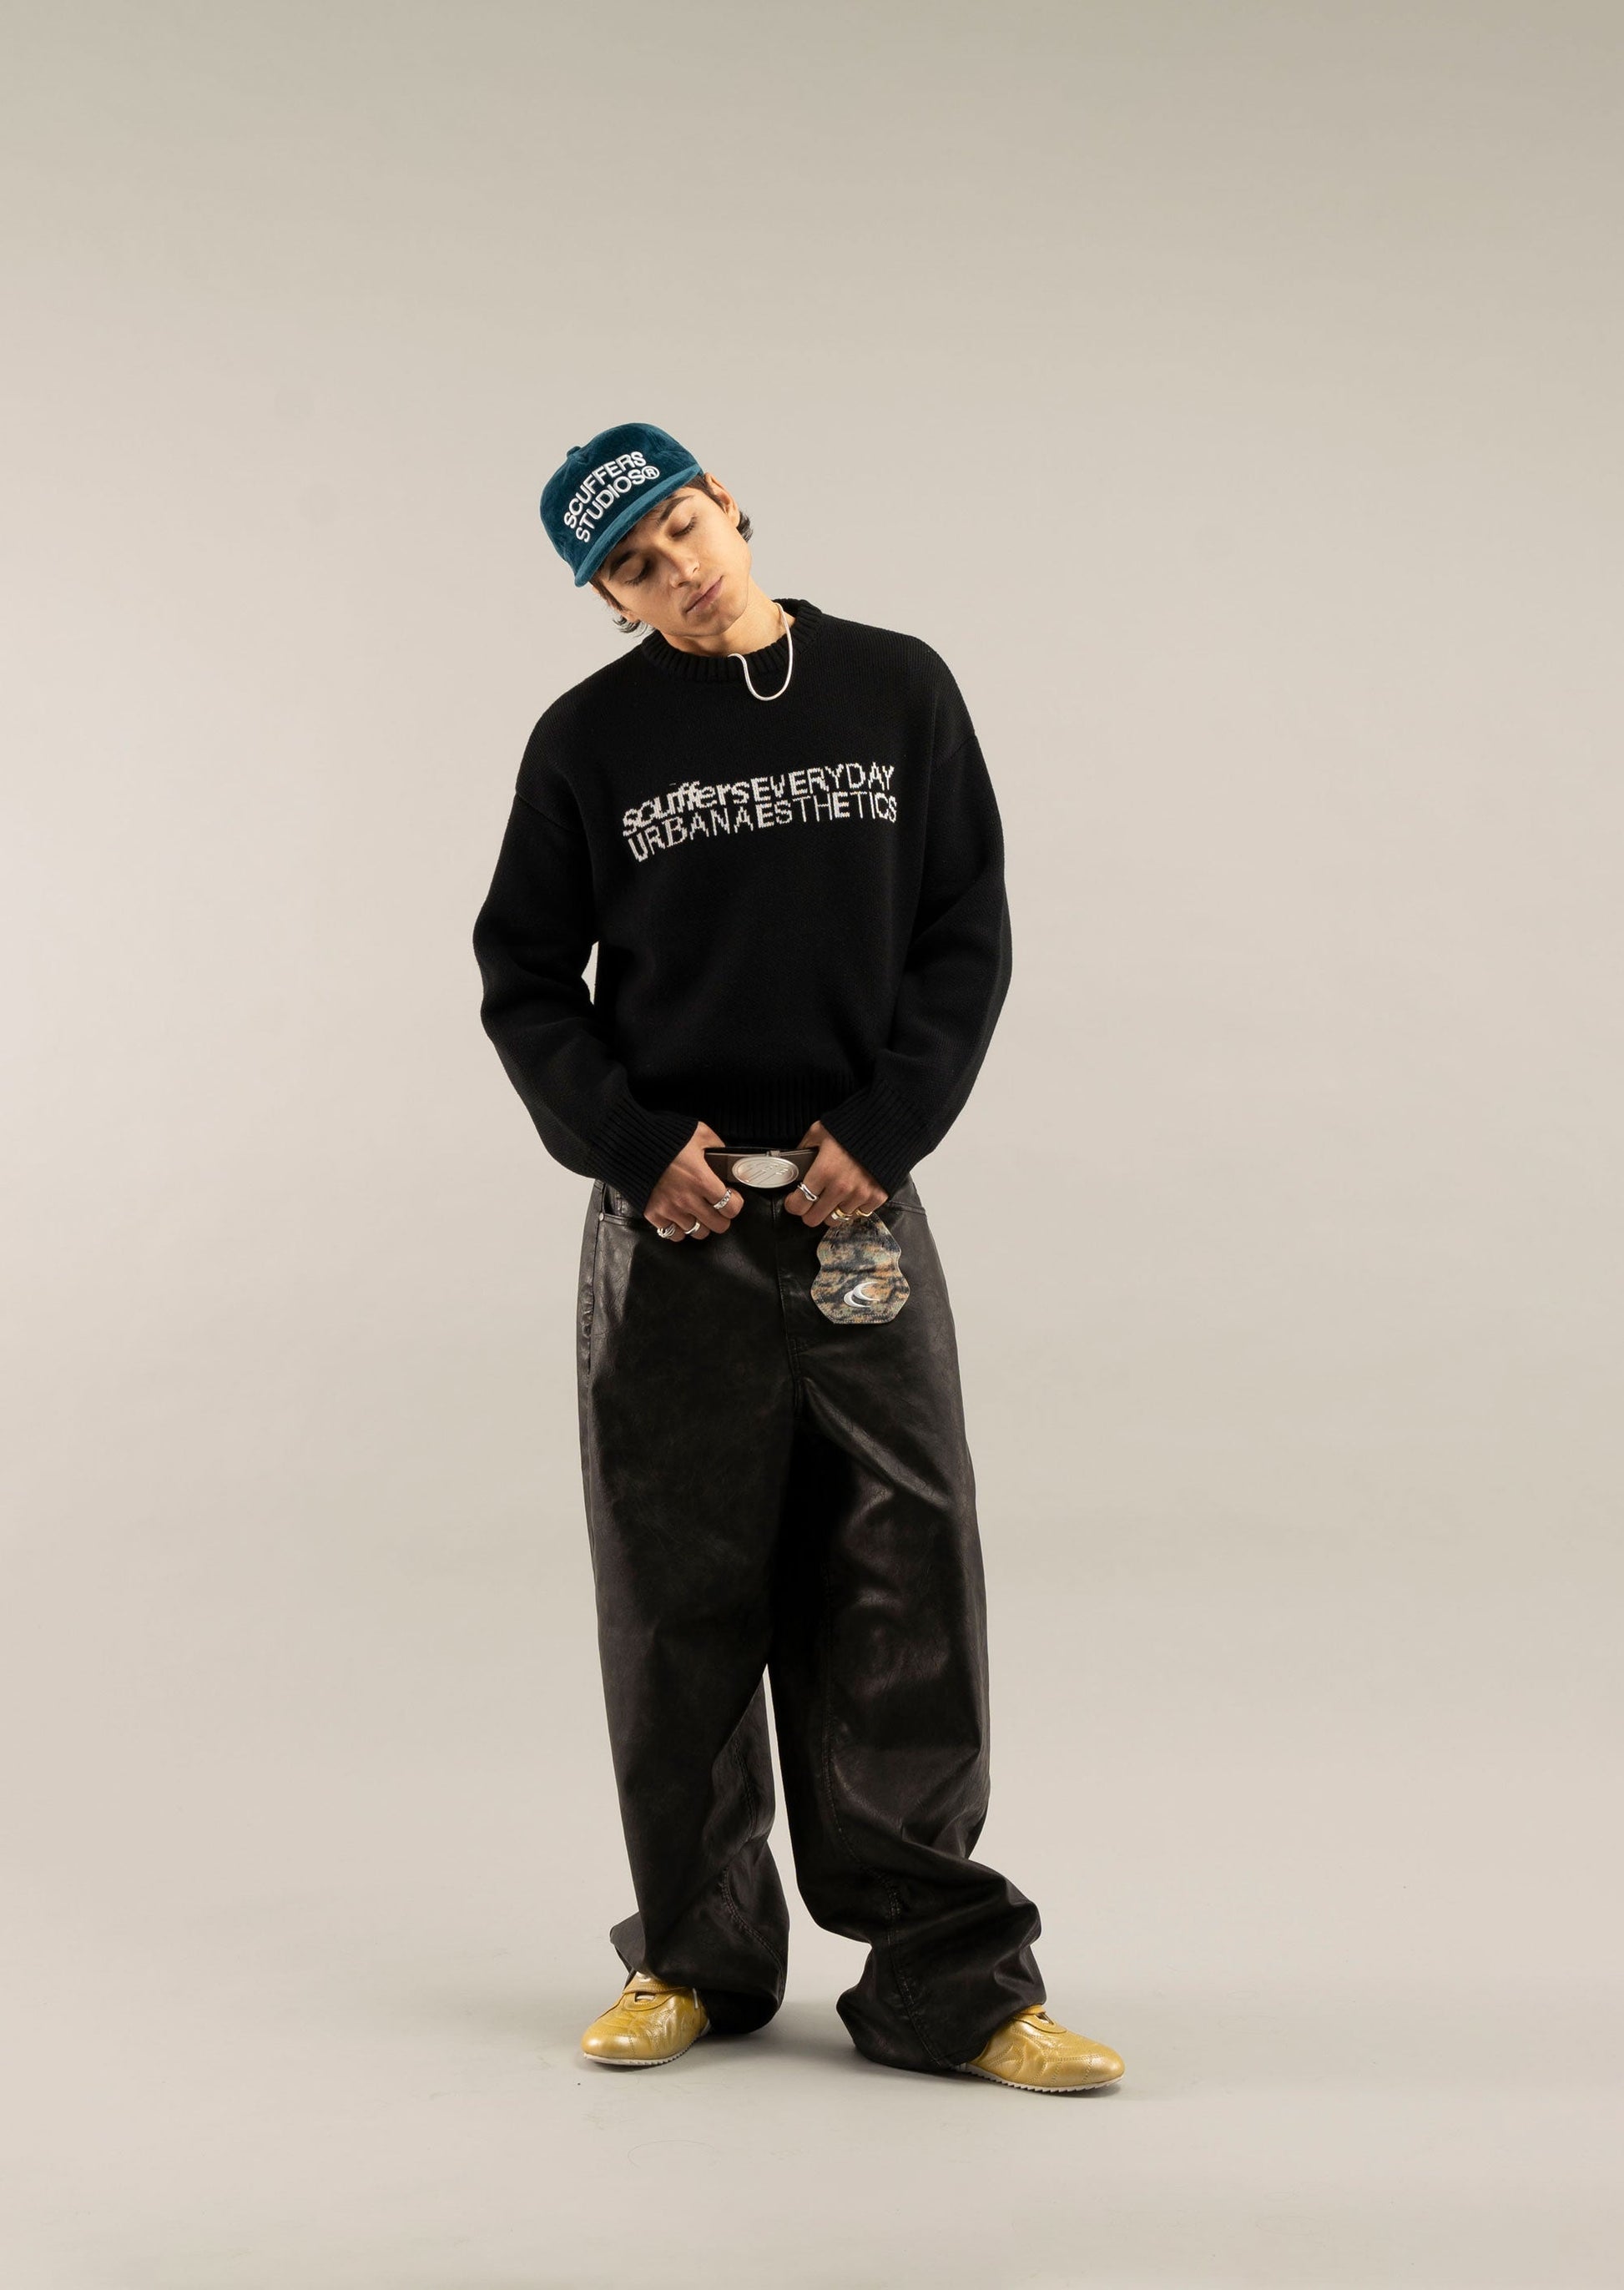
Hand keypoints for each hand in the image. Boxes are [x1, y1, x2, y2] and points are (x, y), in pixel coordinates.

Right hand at [644, 1121, 743, 1240]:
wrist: (628, 1144)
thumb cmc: (663, 1137)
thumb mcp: (698, 1132)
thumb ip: (717, 1146)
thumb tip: (727, 1158)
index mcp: (702, 1180)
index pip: (731, 1207)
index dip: (735, 1203)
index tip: (732, 1197)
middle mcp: (687, 1199)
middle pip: (718, 1225)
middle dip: (721, 1216)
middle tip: (717, 1207)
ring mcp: (670, 1209)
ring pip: (697, 1232)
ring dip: (700, 1222)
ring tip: (697, 1211)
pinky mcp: (653, 1214)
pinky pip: (672, 1234)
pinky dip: (678, 1228)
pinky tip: (679, 1216)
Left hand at [781, 1120, 886, 1226]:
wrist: (888, 1126)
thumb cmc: (852, 1127)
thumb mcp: (819, 1131)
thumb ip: (804, 1148)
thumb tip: (793, 1161)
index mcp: (823, 1171)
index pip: (799, 1204)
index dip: (793, 1205)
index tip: (794, 1201)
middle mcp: (841, 1187)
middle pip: (815, 1219)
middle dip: (809, 1212)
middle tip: (811, 1202)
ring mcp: (860, 1195)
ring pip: (836, 1219)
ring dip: (832, 1210)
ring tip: (834, 1196)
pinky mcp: (877, 1197)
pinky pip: (859, 1214)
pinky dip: (854, 1207)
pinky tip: (852, 1194)